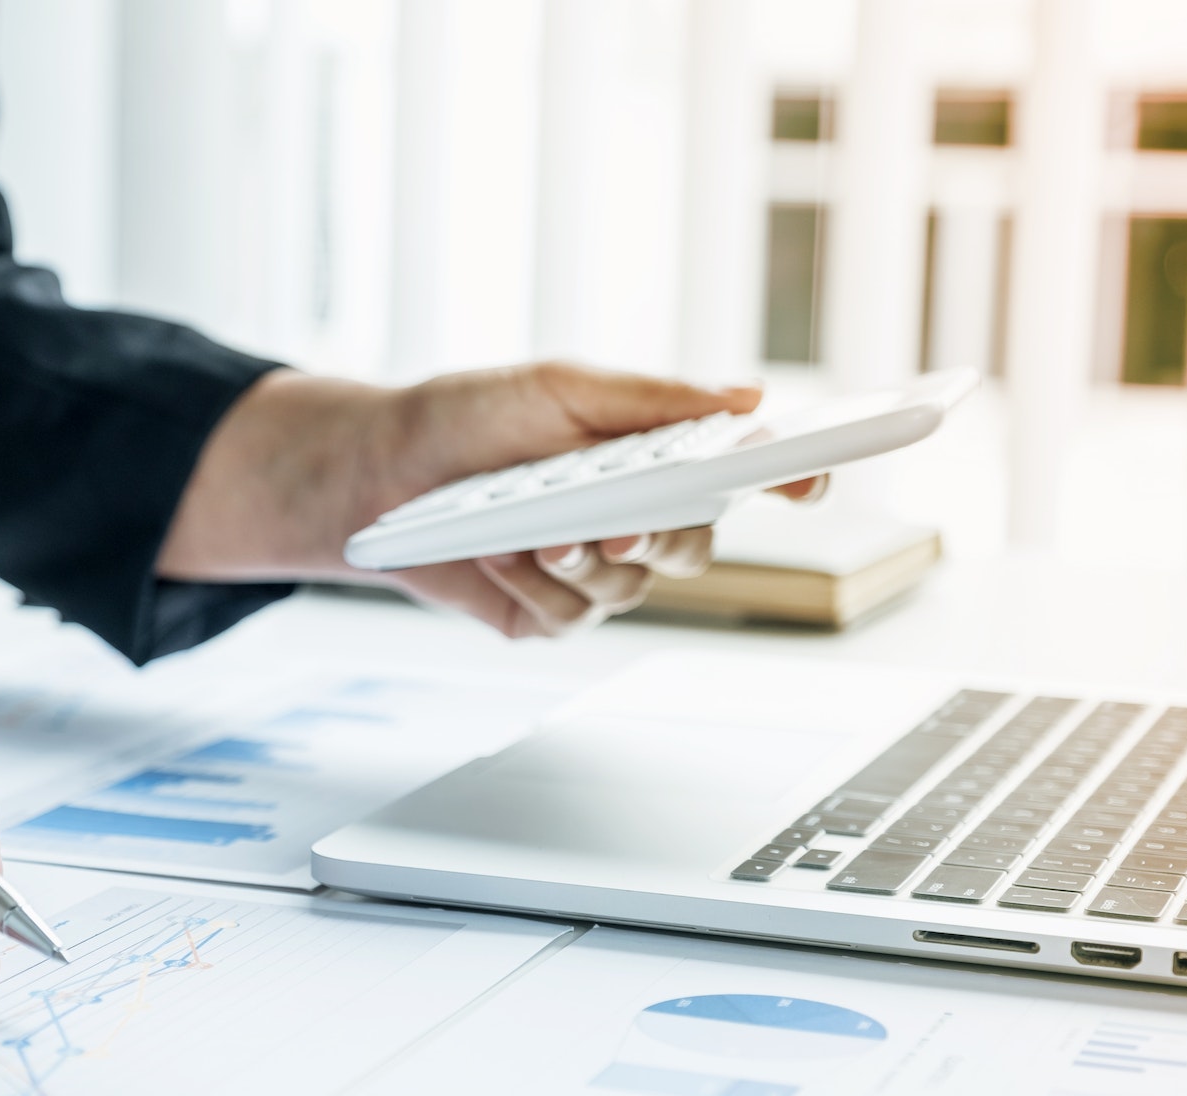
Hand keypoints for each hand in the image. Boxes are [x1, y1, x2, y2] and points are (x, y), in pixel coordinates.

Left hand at [158, 362, 824, 636]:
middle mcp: (637, 517)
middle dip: (661, 534)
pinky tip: (498, 552)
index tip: (808, 480)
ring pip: (633, 587)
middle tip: (620, 520)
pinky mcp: (549, 614)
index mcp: (655, 455)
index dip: (792, 478)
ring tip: (532, 529)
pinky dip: (534, 585)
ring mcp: (595, 571)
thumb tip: (746, 400)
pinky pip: (571, 617)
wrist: (378, 473)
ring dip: (582, 559)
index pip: (748, 473)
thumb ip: (651, 400)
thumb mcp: (556, 387)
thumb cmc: (468, 419)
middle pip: (696, 545)